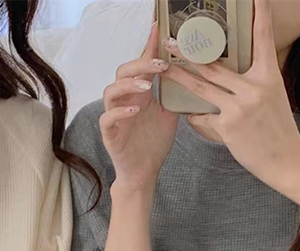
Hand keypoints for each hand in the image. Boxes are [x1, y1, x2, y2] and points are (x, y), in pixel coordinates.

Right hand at [100, 22, 178, 193]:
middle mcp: (125, 101)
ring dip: (129, 84)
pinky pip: (108, 118)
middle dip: (141, 65)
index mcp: (139, 93)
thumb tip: (192, 72)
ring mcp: (115, 116)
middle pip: (123, 71)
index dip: (149, 46)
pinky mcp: (109, 134)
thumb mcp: (170, 114)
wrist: (144, 172)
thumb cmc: (154, 143)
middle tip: (161, 65)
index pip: (142, 64)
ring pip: (111, 91)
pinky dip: (120, 112)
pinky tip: (135, 110)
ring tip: (147, 86)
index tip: (159, 29)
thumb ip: (174, 93)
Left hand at [163, 0, 299, 182]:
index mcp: (269, 75)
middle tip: (171, 40)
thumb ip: (253, 81)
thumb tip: (232, 70)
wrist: (286, 159)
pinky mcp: (228, 127)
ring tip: (164, 68)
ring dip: (180, 77)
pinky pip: (203, 117)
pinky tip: (185, 113)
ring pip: (203, 87)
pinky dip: (194, 115)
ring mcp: (240, 107)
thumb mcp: (272, 96)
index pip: (263, 38)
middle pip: (215, 65)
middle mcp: (254, 87)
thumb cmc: (278, 128)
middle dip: (190, 52)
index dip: (260, 14)